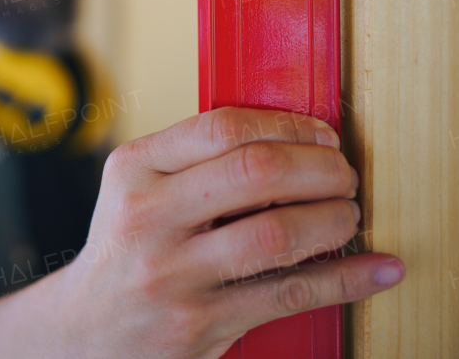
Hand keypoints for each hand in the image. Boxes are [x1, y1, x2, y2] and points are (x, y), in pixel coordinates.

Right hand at [51, 107, 403, 358]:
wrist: (82, 332)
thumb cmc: (125, 250)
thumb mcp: (135, 189)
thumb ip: (193, 160)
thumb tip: (291, 136)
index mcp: (133, 170)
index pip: (222, 128)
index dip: (287, 125)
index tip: (321, 134)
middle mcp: (148, 218)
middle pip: (256, 173)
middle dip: (320, 168)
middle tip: (344, 174)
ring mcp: (172, 275)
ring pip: (276, 234)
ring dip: (332, 219)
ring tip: (349, 215)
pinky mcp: (199, 324)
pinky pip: (288, 295)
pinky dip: (345, 280)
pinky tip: (377, 269)